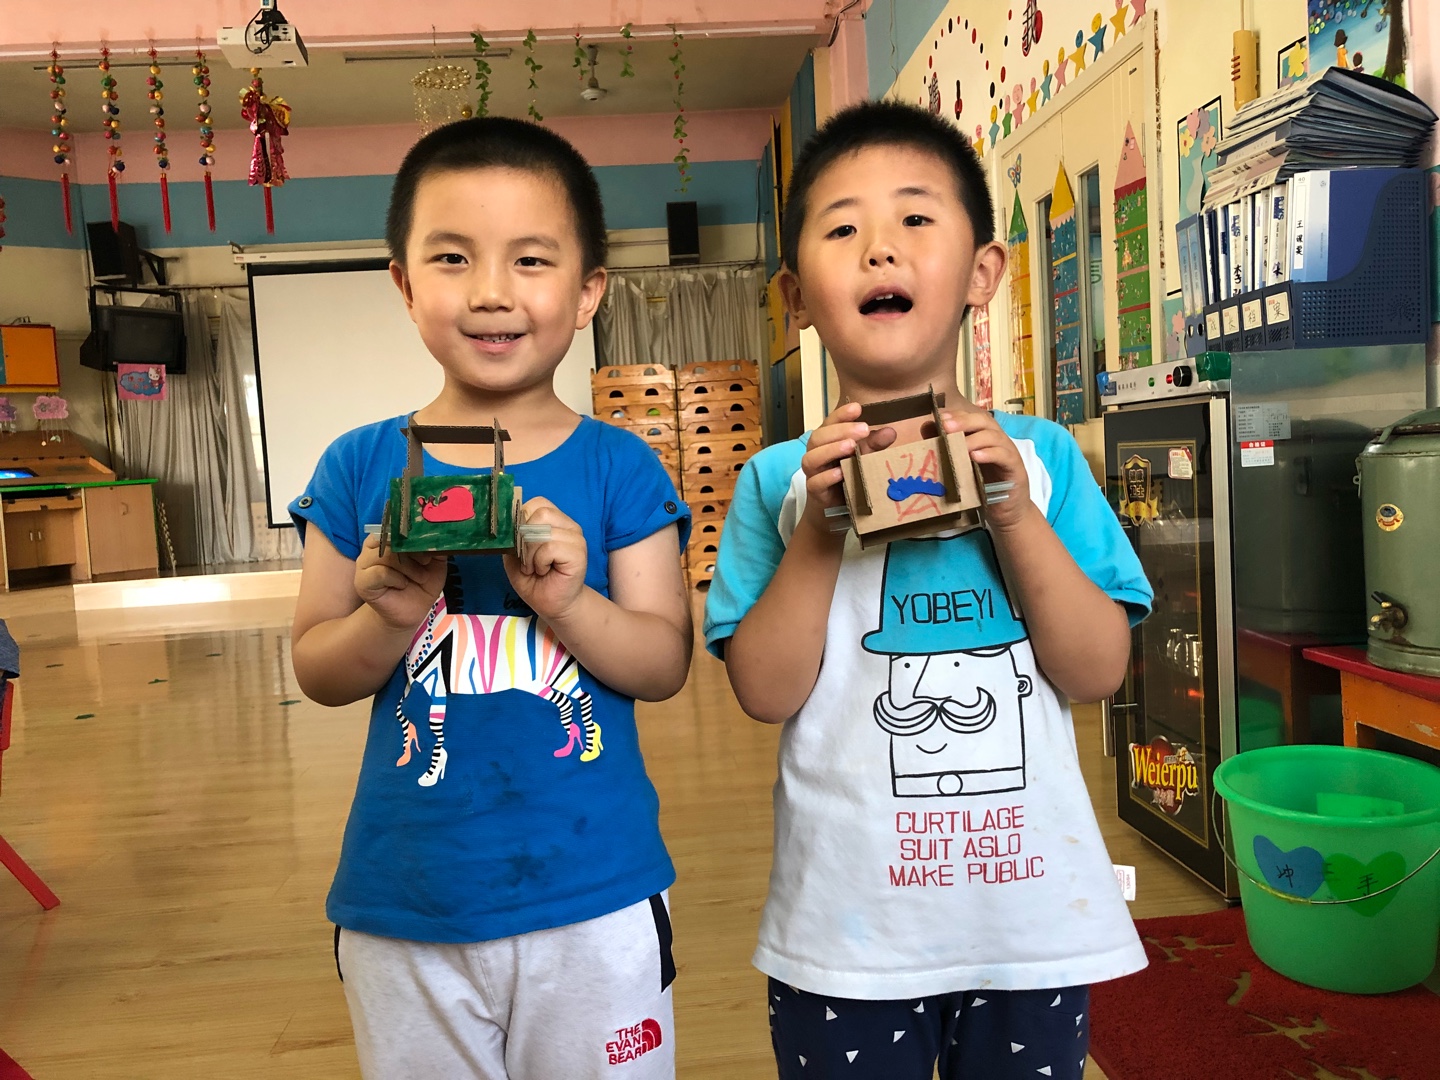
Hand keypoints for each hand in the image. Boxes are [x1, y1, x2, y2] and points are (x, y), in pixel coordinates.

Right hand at [354, 534, 447, 630]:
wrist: (412, 612)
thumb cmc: (421, 584)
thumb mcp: (435, 563)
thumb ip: (435, 546)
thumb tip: (439, 532)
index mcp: (389, 538)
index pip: (395, 524)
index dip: (413, 533)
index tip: (428, 544)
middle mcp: (373, 548)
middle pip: (390, 537)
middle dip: (412, 550)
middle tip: (426, 563)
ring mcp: (364, 564)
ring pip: (386, 554)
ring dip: (408, 566)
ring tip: (419, 577)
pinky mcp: (362, 582)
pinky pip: (380, 572)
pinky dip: (397, 578)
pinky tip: (403, 584)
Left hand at [503, 497, 587, 621]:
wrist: (552, 605)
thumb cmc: (534, 580)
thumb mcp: (514, 554)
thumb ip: (512, 535)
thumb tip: (504, 522)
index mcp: (554, 521)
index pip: (536, 503)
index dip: (522, 521)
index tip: (519, 544)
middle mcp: (568, 525)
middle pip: (540, 512)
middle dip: (524, 538)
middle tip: (526, 560)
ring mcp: (575, 538)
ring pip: (543, 531)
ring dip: (531, 554)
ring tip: (535, 568)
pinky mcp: (579, 553)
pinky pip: (550, 547)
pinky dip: (540, 561)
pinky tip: (543, 571)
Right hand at [799, 402, 897, 532]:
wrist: (833, 512)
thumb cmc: (848, 479)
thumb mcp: (863, 459)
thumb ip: (874, 445)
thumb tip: (891, 431)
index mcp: (827, 441)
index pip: (829, 423)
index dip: (841, 414)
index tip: (857, 407)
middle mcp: (816, 454)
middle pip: (818, 437)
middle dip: (840, 430)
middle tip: (863, 429)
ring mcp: (813, 473)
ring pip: (812, 458)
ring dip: (831, 450)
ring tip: (850, 447)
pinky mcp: (814, 493)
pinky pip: (815, 483)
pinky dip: (827, 477)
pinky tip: (840, 473)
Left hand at [945, 408, 1034, 533]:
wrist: (1007, 512)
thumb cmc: (982, 488)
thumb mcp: (961, 467)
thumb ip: (946, 447)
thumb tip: (927, 428)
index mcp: (984, 437)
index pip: (972, 418)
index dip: (957, 415)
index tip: (939, 417)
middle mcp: (997, 441)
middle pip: (984, 421)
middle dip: (964, 421)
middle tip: (946, 426)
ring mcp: (1008, 453)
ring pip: (994, 437)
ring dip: (975, 438)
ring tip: (958, 444)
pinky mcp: (1015, 468)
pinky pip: (1004, 456)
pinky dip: (990, 454)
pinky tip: (975, 457)